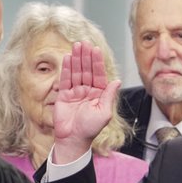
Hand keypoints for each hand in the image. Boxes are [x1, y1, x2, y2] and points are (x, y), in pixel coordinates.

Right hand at [50, 41, 121, 162]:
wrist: (73, 139)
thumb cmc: (90, 129)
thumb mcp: (104, 112)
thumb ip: (109, 95)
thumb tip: (117, 81)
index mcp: (99, 94)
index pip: (98, 74)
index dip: (97, 62)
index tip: (96, 50)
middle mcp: (88, 91)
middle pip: (87, 70)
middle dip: (86, 56)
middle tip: (85, 43)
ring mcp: (75, 92)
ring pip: (76, 72)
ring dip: (76, 59)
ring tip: (76, 46)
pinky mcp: (64, 95)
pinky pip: (66, 79)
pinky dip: (67, 68)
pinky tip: (68, 58)